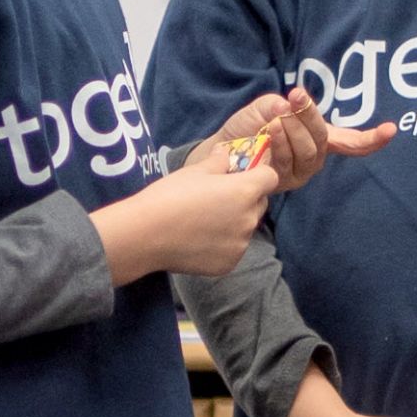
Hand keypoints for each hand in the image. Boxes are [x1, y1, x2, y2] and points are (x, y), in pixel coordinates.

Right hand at [94, 159, 277, 282]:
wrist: (145, 235)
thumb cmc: (169, 196)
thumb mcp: (194, 172)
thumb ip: (218, 162)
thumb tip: (226, 152)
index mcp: (245, 190)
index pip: (270, 177)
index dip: (259, 174)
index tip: (243, 176)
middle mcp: (249, 218)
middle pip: (260, 204)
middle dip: (247, 198)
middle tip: (219, 198)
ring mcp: (241, 244)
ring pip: (246, 227)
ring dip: (235, 222)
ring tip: (205, 221)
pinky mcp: (229, 263)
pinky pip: (234, 248)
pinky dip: (223, 244)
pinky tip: (200, 240)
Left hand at [184, 87, 393, 192]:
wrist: (218, 152)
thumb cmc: (246, 130)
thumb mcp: (265, 108)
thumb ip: (279, 104)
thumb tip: (289, 105)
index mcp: (317, 138)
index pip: (351, 142)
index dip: (371, 139)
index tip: (391, 130)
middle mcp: (314, 157)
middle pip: (325, 138)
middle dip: (312, 117)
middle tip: (297, 97)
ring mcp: (299, 172)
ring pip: (310, 151)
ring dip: (295, 131)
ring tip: (278, 120)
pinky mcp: (283, 182)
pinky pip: (290, 163)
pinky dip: (282, 144)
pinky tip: (271, 133)